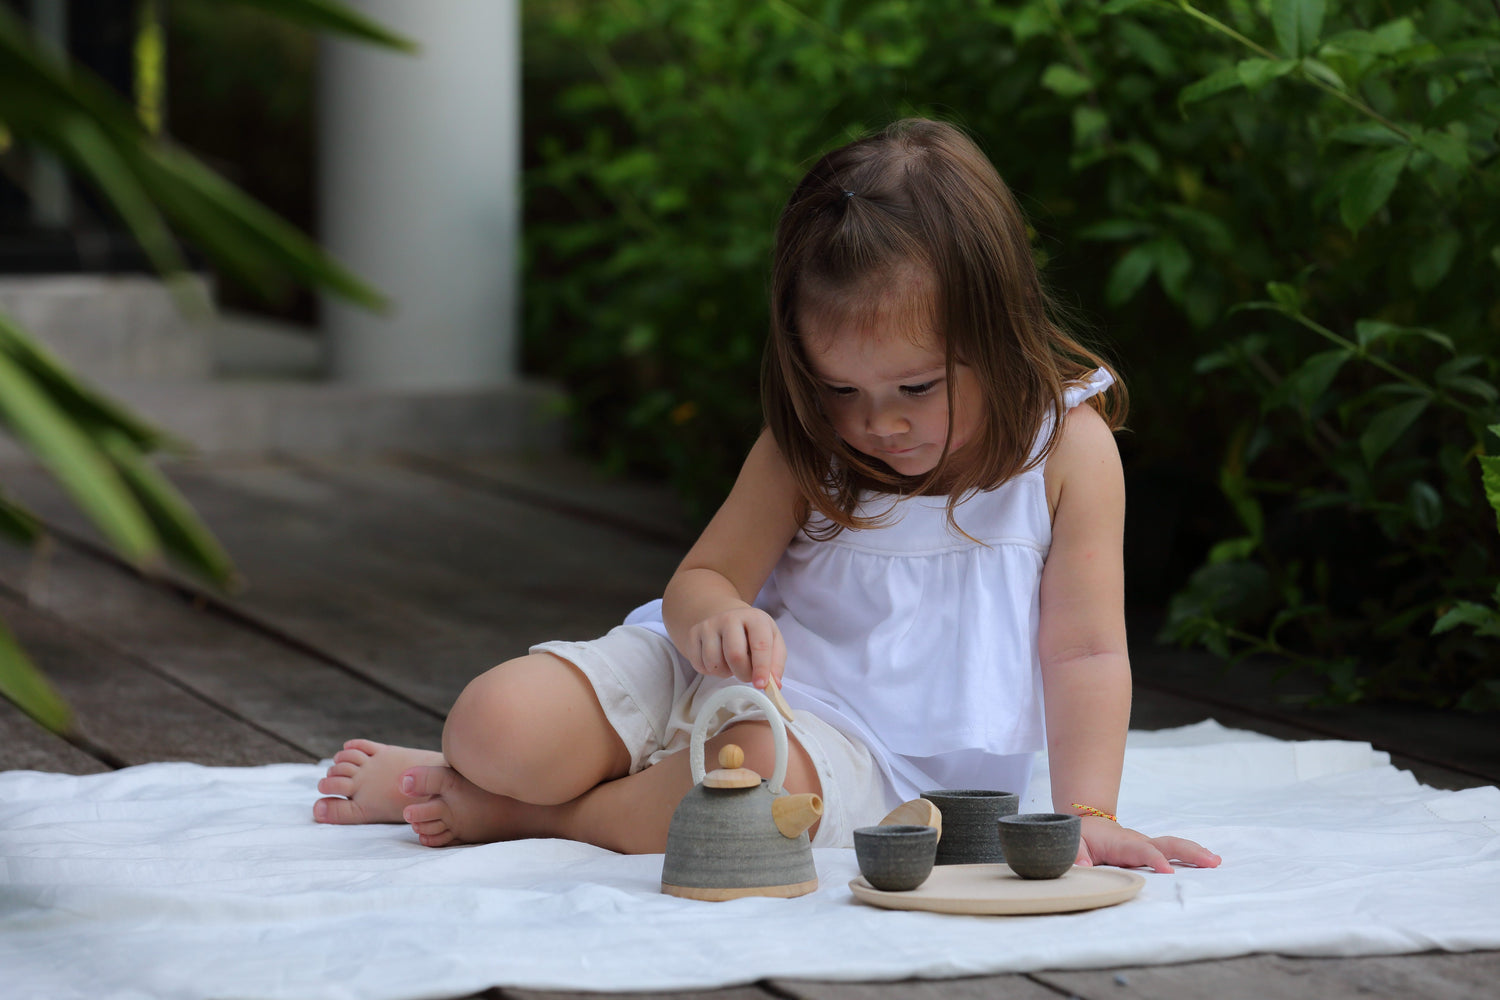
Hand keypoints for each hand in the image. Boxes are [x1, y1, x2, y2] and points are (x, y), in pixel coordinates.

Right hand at [684, 606, 785, 689]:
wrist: (725, 616)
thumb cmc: (752, 633)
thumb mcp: (772, 641)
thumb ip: (776, 663)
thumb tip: (773, 685)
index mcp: (755, 618)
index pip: (760, 645)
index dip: (761, 668)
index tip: (761, 685)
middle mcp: (730, 617)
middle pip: (735, 655)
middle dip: (743, 674)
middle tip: (747, 675)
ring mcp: (709, 625)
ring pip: (715, 663)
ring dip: (725, 673)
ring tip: (731, 664)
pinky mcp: (693, 634)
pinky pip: (700, 665)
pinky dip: (710, 671)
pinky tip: (718, 661)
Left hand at [1075, 816, 1221, 872]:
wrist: (1087, 823)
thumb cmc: (1081, 836)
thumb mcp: (1073, 844)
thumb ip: (1076, 856)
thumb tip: (1083, 869)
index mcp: (1121, 843)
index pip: (1142, 851)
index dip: (1155, 860)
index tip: (1168, 871)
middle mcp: (1139, 842)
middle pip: (1167, 844)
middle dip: (1189, 852)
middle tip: (1211, 861)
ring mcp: (1147, 844)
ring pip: (1174, 845)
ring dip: (1195, 852)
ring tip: (1216, 861)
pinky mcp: (1151, 849)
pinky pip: (1173, 851)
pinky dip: (1191, 854)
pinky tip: (1208, 860)